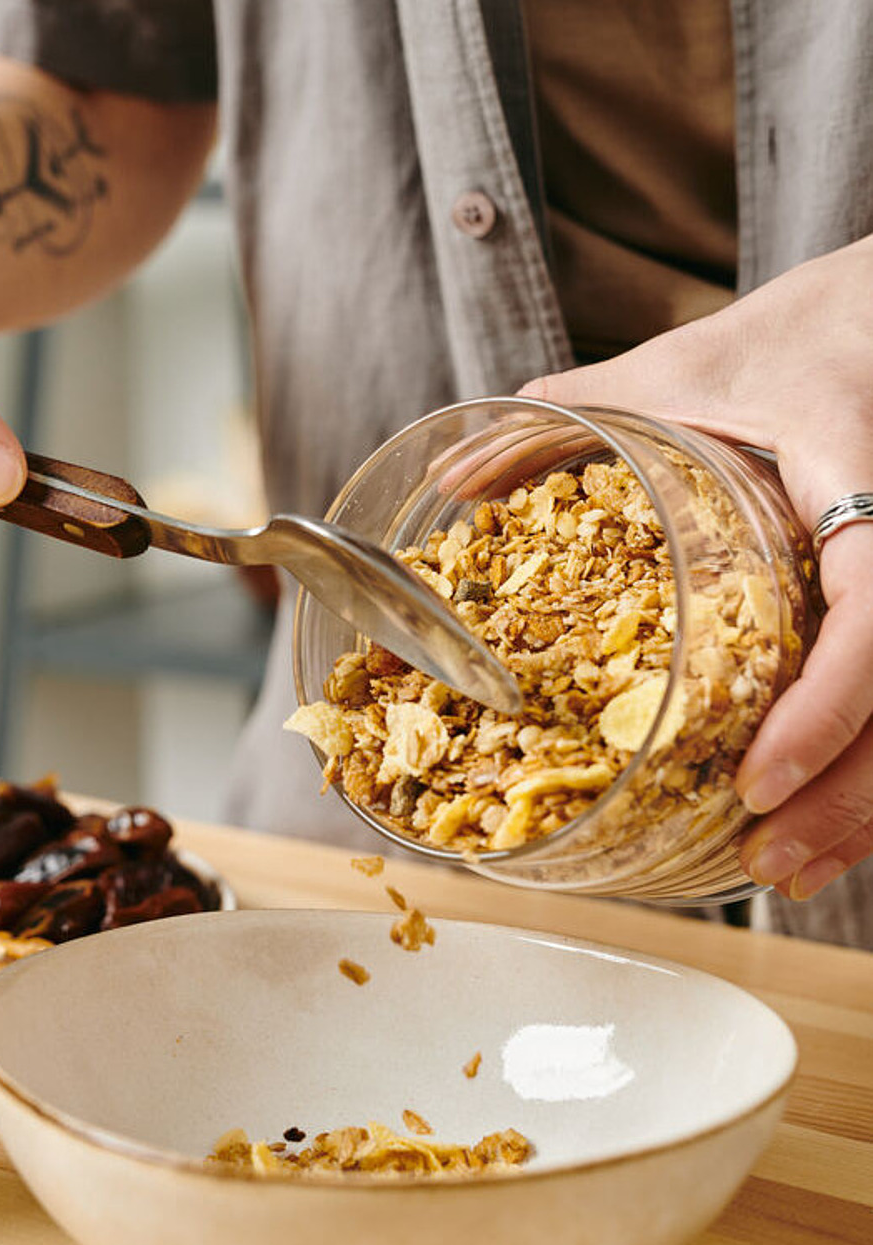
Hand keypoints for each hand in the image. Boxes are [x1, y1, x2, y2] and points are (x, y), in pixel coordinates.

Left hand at [519, 234, 872, 899]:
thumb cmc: (798, 332)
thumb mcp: (685, 367)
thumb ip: (572, 416)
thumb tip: (455, 472)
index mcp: (860, 475)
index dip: (827, 709)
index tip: (756, 779)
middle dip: (844, 797)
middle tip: (763, 859)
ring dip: (859, 806)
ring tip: (785, 869)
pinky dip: (865, 770)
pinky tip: (819, 822)